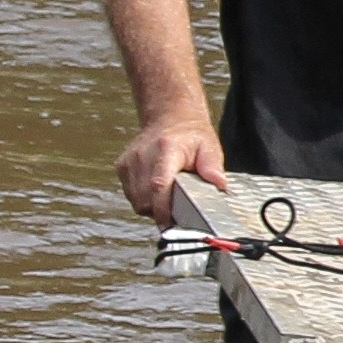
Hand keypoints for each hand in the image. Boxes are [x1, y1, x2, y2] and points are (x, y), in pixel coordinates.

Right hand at [118, 108, 226, 223]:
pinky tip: (157, 192)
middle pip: (145, 198)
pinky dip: (143, 199)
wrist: (169, 118)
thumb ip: (213, 166)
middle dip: (160, 212)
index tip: (170, 224)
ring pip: (136, 200)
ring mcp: (129, 161)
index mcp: (166, 149)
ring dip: (151, 207)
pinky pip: (130, 194)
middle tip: (178, 212)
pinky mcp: (122, 167)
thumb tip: (220, 185)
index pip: (158, 185)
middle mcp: (142, 155)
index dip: (162, 209)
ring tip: (169, 199)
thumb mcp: (209, 147)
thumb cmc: (191, 135)